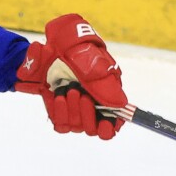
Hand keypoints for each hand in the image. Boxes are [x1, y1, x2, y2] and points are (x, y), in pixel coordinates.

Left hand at [16, 14, 128, 139]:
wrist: (54, 46)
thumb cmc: (80, 53)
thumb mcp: (95, 66)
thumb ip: (107, 87)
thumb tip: (121, 104)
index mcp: (106, 99)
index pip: (111, 125)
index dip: (108, 128)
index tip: (104, 123)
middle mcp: (91, 108)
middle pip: (92, 129)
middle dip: (85, 112)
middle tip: (78, 92)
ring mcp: (74, 110)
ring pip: (75, 126)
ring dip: (71, 108)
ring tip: (66, 89)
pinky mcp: (58, 110)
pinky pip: (60, 123)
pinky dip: (59, 112)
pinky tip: (58, 96)